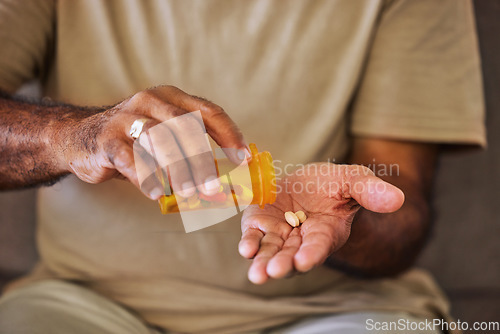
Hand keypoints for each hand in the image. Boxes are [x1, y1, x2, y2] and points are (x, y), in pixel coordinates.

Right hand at [52, 86, 246, 198]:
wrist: (80, 138)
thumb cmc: (134, 141)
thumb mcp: (164, 137)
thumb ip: (189, 152)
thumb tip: (221, 183)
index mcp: (172, 98)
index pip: (209, 112)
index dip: (230, 135)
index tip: (243, 158)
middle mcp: (151, 101)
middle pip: (185, 128)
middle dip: (203, 160)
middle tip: (214, 187)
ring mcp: (127, 117)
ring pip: (160, 141)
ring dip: (178, 170)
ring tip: (189, 193)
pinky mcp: (107, 138)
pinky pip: (130, 158)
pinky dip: (146, 178)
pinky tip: (157, 194)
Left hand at [239, 163, 404, 283]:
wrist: (309, 181)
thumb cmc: (336, 184)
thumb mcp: (354, 180)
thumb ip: (370, 191)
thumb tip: (397, 199)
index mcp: (326, 232)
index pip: (319, 246)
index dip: (312, 253)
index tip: (304, 260)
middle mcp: (302, 239)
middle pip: (291, 256)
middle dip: (283, 264)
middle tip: (273, 272)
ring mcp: (279, 233)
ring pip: (271, 251)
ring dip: (263, 262)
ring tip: (258, 274)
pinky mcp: (260, 223)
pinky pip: (255, 236)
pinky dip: (250, 242)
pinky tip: (246, 249)